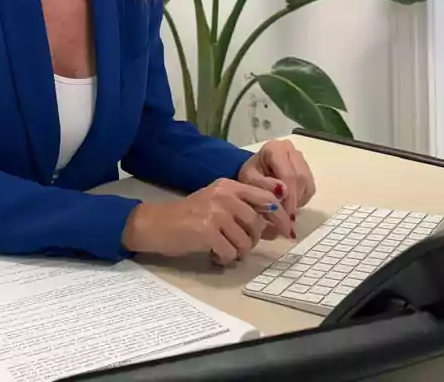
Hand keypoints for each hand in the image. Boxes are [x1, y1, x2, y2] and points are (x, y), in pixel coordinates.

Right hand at [122, 179, 276, 263]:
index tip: (288, 231)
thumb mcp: (217, 204)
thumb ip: (244, 210)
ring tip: (223, 250)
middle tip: (237, 246)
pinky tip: (213, 255)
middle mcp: (224, 195)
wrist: (155, 224)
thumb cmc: (188, 217)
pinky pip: (230, 253)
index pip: (265, 197)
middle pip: (257, 223)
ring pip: (245, 241)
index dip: (280, 216)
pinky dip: (224, 259)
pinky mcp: (207, 231)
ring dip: (237, 252)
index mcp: (229, 185)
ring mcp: (215, 212)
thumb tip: (276, 227)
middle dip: (252, 240)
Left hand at [238, 140, 315, 239]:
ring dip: (297, 200)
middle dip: (294, 200)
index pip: (288, 174)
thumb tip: (282, 191)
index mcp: (275, 149)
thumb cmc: (250, 176)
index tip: (285, 215)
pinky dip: (301, 199)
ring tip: (284, 210)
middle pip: (300, 178)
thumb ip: (263, 185)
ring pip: (307, 183)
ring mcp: (300, 159)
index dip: (289, 197)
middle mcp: (291, 150)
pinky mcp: (307, 170)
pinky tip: (289, 203)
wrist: (254, 173)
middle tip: (286, 218)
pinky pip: (309, 188)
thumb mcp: (248, 180)